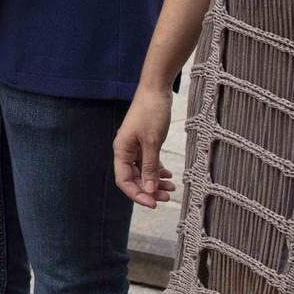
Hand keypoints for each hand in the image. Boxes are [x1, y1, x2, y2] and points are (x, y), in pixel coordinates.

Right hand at [113, 87, 176, 206]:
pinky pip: (149, 162)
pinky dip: (158, 170)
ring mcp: (134, 146)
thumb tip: (149, 190)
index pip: (124, 180)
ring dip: (155, 181)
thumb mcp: (152, 142)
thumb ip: (150, 168)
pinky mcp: (144, 142)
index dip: (137, 194)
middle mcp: (125, 150)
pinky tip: (169, 175)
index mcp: (121, 150)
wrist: (155, 90)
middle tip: (167, 198)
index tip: (153, 204)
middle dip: (149, 190)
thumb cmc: (151, 113)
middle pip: (134, 178)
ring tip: (172, 188)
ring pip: (143, 171)